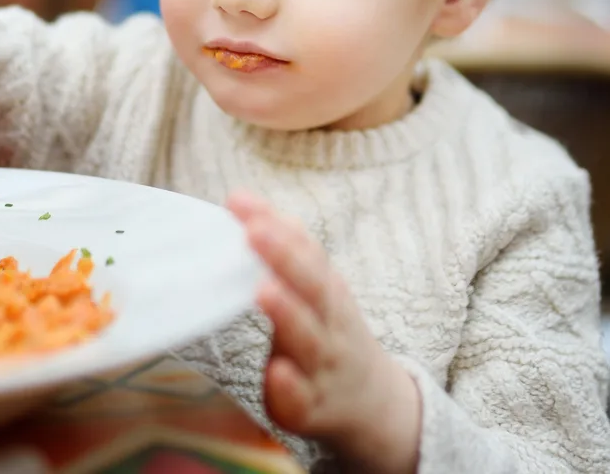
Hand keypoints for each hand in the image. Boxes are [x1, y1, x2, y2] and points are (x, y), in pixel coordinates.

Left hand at [227, 191, 420, 472]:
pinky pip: (302, 398)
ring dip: (288, 313)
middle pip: (311, 286)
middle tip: (253, 231)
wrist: (371, 402)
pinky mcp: (309, 408)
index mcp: (327, 289)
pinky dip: (290, 385)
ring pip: (309, 338)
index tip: (238, 201)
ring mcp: (322, 366)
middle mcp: (329, 322)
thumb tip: (243, 201)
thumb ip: (286, 249)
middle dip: (284, 256)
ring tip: (263, 289)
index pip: (304, 249)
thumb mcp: (317, 289)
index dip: (274, 224)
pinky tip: (276, 372)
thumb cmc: (328, 333)